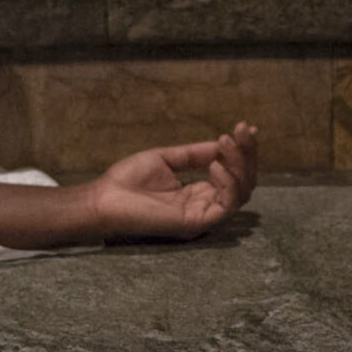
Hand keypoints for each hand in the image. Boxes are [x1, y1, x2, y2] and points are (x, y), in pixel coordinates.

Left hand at [84, 124, 259, 239]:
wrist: (104, 198)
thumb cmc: (127, 181)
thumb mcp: (166, 159)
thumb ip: (194, 155)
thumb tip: (221, 144)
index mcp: (198, 192)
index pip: (233, 174)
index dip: (243, 152)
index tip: (245, 128)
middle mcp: (204, 205)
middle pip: (244, 183)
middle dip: (247, 154)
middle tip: (242, 130)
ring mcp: (202, 216)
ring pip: (241, 193)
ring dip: (240, 165)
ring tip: (225, 143)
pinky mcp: (196, 223)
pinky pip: (226, 205)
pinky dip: (228, 182)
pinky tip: (215, 165)